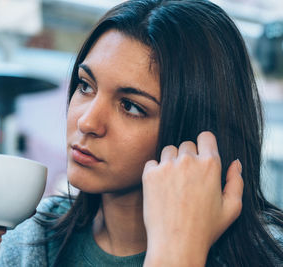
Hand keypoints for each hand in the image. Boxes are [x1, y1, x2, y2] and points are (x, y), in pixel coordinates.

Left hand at [142, 131, 242, 266]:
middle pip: (186, 145)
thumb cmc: (205, 229)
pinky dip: (155, 171)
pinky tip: (161, 188)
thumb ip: (236, 182)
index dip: (204, 144)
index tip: (201, 154)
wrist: (176, 244)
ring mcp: (167, 166)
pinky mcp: (149, 174)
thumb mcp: (232, 208)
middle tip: (188, 178)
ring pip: (168, 151)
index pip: (206, 136)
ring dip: (171, 161)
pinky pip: (152, 163)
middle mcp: (188, 161)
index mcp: (210, 165)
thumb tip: (235, 163)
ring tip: (174, 183)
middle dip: (188, 157)